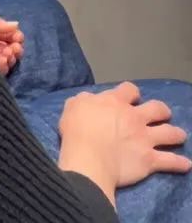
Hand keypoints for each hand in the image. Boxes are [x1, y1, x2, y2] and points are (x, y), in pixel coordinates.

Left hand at [0, 7, 23, 76]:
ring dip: (10, 58)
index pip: (3, 36)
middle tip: (15, 48)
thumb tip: (16, 25)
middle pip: (5, 50)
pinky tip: (4, 60)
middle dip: (14, 49)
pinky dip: (2, 67)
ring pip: (2, 61)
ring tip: (9, 53)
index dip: (14, 37)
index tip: (19, 38)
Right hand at [59, 82, 190, 204]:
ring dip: (176, 134)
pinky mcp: (150, 159)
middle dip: (161, 111)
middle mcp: (134, 117)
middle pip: (156, 108)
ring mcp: (145, 138)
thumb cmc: (77, 130)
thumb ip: (84, 100)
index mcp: (115, 102)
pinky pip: (170, 161)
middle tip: (161, 115)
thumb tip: (90, 100)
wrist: (89, 157)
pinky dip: (180, 163)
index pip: (129, 89)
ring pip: (169, 132)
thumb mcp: (73, 106)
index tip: (130, 98)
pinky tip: (186, 164)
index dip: (131, 93)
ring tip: (180, 135)